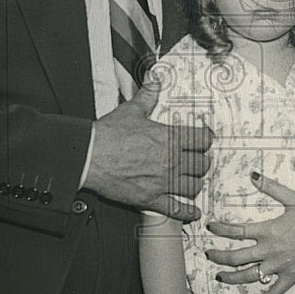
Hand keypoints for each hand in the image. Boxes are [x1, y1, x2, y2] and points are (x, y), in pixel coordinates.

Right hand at [84, 85, 212, 219]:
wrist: (89, 157)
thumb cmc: (107, 136)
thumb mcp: (131, 111)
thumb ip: (147, 96)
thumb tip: (154, 81)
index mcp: (169, 138)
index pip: (203, 139)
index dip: (205, 139)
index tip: (203, 140)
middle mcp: (170, 161)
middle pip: (202, 164)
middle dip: (201, 162)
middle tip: (197, 161)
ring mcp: (162, 182)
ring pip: (194, 186)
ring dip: (195, 184)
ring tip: (192, 181)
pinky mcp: (150, 199)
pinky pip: (177, 209)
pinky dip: (188, 212)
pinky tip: (192, 211)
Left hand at [206, 172, 294, 293]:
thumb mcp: (293, 198)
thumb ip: (271, 187)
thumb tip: (253, 174)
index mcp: (268, 231)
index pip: (236, 231)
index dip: (219, 229)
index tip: (209, 227)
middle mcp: (269, 251)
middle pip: (235, 257)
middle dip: (218, 257)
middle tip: (208, 255)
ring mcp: (279, 267)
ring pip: (248, 277)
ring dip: (231, 278)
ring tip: (220, 277)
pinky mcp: (291, 277)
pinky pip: (273, 292)